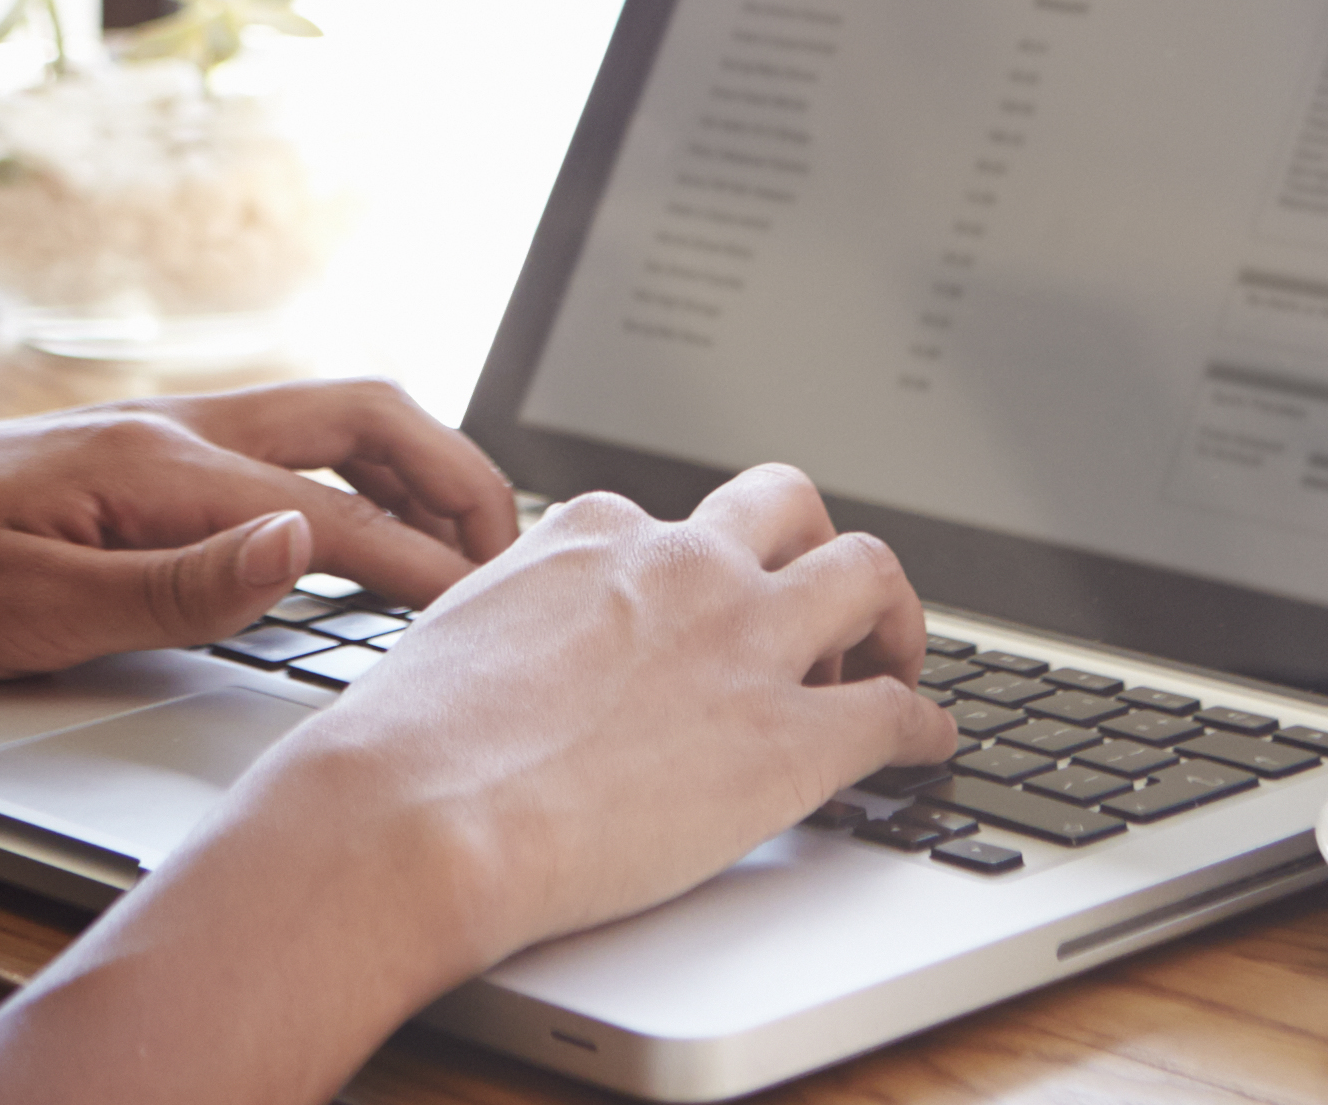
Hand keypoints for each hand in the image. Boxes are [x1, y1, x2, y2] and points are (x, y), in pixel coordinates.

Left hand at [0, 378, 520, 680]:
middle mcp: (172, 428)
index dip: (421, 567)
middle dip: (450, 476)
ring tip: (465, 537)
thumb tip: (301, 550)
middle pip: (361, 419)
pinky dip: (357, 472)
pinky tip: (363, 518)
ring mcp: (158, 433)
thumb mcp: (35, 613)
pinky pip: (286, 443)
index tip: (487, 614)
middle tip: (506, 556)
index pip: (333, 514)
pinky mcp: (140, 455)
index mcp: (159, 465)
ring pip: (329, 421)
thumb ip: (178, 587)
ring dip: (413, 466)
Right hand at [249, 464, 956, 970]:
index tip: (706, 608)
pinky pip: (896, 712)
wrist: (416, 820)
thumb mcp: (457, 633)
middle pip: (792, 508)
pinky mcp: (791, 739)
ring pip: (868, 575)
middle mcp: (683, 565)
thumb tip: (513, 658)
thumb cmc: (400, 751)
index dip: (702, 570)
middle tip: (820, 613)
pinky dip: (925, 726)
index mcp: (592, 533)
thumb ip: (516, 621)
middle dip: (814, 548)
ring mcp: (746, 643)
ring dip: (891, 617)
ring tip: (892, 662)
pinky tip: (927, 747)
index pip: (675, 522)